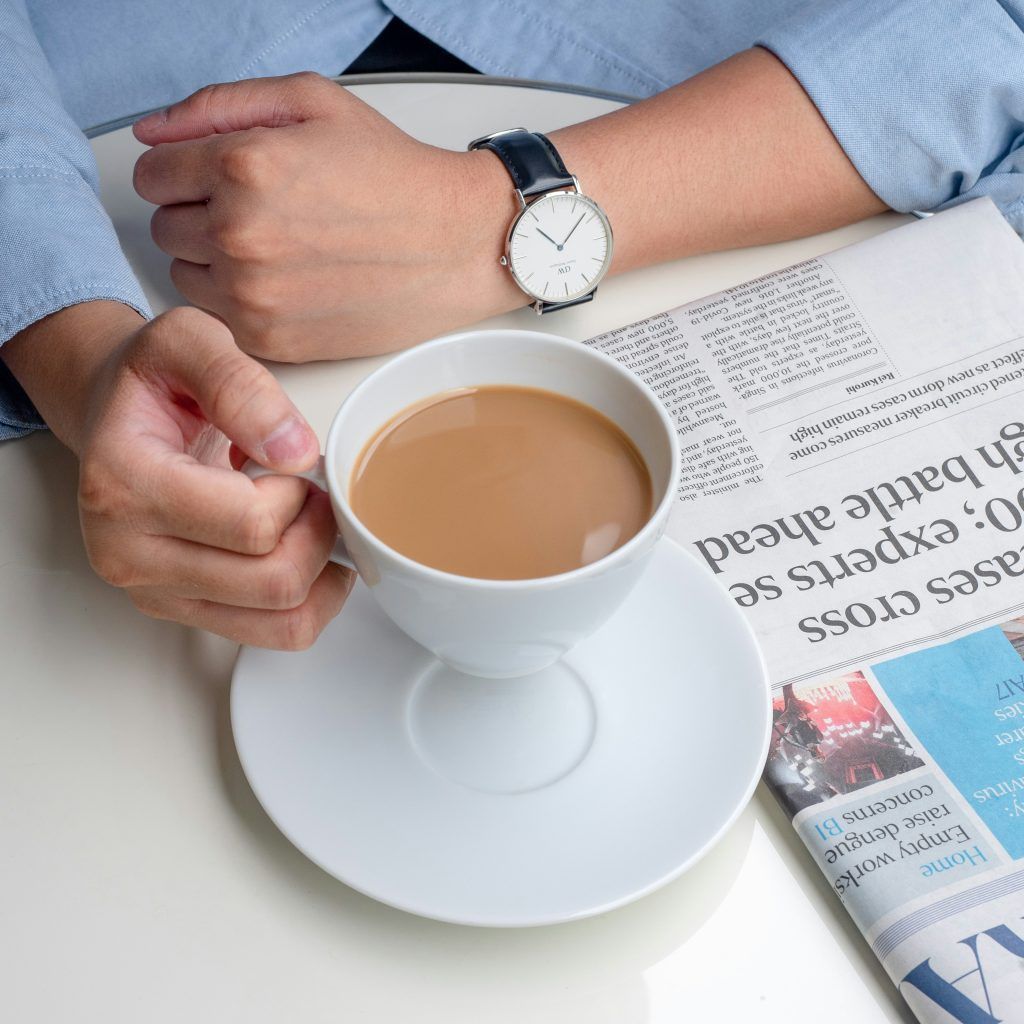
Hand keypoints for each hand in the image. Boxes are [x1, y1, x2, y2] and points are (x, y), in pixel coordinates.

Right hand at [8, 303, 353, 648]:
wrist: (116, 415)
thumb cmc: (153, 382)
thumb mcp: (190, 340)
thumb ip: (240, 386)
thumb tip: (293, 451)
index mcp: (125, 484)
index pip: (253, 525)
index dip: (299, 492)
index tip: (294, 459)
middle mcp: (128, 552)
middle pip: (273, 582)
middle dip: (317, 533)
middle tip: (311, 491)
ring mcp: (153, 590)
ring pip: (282, 620)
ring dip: (321, 572)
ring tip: (310, 522)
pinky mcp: (178, 611)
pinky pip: (273, 633)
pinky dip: (311, 599)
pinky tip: (304, 551)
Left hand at [132, 73, 523, 362]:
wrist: (456, 246)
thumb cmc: (394, 176)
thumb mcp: (312, 103)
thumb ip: (217, 105)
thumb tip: (152, 132)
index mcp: (243, 166)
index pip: (152, 173)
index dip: (184, 170)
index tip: (219, 176)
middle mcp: (240, 235)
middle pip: (164, 226)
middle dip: (199, 213)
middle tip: (261, 210)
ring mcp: (254, 294)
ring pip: (185, 275)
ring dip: (214, 260)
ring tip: (277, 247)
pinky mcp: (271, 339)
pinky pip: (217, 316)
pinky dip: (240, 300)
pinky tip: (287, 281)